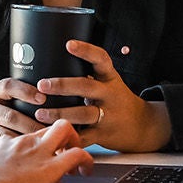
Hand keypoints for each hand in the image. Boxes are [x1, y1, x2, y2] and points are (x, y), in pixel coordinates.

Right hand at [0, 78, 47, 155]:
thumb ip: (15, 96)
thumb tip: (50, 96)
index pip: (7, 86)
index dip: (25, 91)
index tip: (42, 98)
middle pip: (9, 116)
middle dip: (32, 125)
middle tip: (52, 132)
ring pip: (4, 135)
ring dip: (24, 142)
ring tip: (44, 147)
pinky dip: (13, 155)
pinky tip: (29, 159)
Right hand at [0, 121, 94, 182]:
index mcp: (3, 144)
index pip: (25, 137)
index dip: (34, 148)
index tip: (35, 162)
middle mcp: (23, 142)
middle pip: (45, 124)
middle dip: (58, 133)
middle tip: (63, 149)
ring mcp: (38, 151)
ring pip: (64, 128)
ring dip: (74, 140)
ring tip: (77, 158)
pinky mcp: (52, 166)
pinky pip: (78, 154)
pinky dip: (86, 160)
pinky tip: (86, 170)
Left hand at [34, 40, 172, 152]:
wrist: (143, 126)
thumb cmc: (117, 100)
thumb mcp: (109, 82)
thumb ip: (89, 75)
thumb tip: (57, 60)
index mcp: (110, 78)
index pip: (100, 59)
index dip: (86, 50)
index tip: (69, 44)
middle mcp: (109, 95)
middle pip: (86, 87)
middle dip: (63, 85)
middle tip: (42, 85)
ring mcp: (107, 116)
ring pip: (83, 114)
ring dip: (60, 113)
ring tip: (40, 113)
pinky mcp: (103, 135)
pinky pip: (83, 137)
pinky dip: (67, 137)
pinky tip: (52, 136)